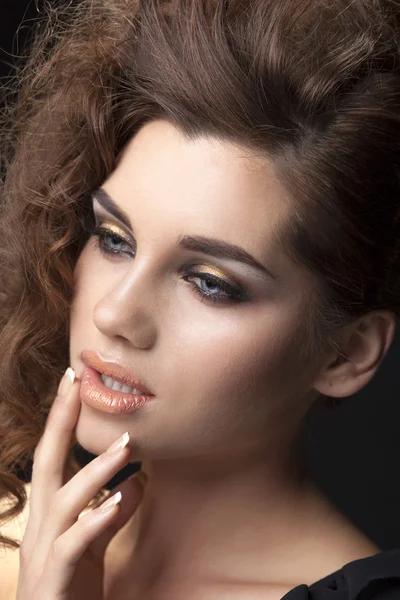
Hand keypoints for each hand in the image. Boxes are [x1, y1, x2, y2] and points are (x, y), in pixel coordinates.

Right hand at [16, 367, 145, 599]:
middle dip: (59, 422)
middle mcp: (39, 530)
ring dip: (94, 471)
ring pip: (63, 502)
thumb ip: (110, 517)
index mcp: (48, 518)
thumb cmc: (71, 593)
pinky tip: (118, 502)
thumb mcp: (94, 549)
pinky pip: (72, 547)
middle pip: (45, 464)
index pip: (53, 458)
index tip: (74, 381)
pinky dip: (94, 522)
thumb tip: (135, 484)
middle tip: (77, 382)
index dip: (62, 420)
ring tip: (126, 445)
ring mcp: (41, 555)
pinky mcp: (53, 583)